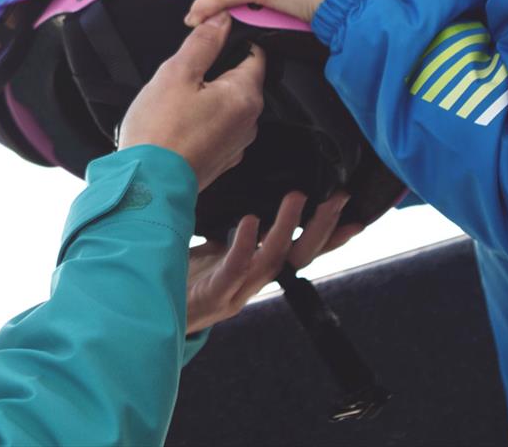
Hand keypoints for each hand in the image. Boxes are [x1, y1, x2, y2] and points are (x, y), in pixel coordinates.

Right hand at [117, 14, 263, 190]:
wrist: (146, 185)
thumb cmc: (159, 131)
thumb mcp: (176, 73)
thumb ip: (203, 42)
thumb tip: (221, 18)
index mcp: (244, 95)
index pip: (255, 54)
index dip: (233, 40)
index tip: (210, 36)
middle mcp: (249, 121)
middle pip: (241, 79)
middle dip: (216, 69)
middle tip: (184, 69)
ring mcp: (237, 143)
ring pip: (228, 104)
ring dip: (209, 95)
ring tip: (177, 97)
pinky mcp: (222, 159)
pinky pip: (219, 127)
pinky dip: (204, 119)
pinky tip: (178, 120)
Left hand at [186, 191, 362, 333]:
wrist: (153, 310)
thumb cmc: (186, 278)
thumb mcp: (216, 251)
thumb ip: (236, 234)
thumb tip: (252, 202)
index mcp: (258, 271)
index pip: (303, 252)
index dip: (329, 237)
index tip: (355, 216)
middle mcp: (254, 283)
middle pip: (298, 256)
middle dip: (321, 229)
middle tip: (337, 199)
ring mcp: (236, 291)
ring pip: (271, 260)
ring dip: (286, 229)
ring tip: (297, 198)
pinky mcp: (213, 294)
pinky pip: (233, 269)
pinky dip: (244, 245)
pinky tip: (249, 222)